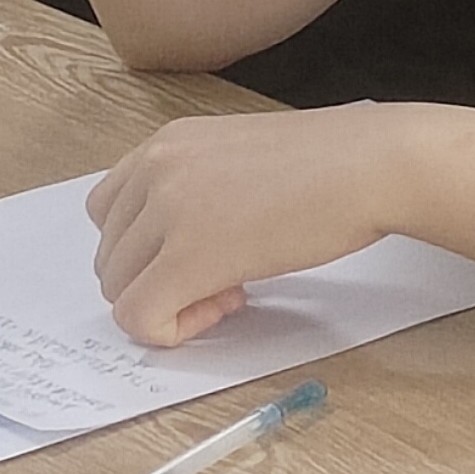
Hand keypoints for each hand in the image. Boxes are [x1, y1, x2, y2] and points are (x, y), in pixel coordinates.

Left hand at [85, 106, 412, 348]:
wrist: (367, 164)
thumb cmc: (324, 164)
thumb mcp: (236, 159)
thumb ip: (193, 191)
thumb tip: (174, 252)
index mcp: (164, 143)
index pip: (108, 212)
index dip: (148, 247)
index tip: (202, 250)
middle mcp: (154, 169)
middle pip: (110, 256)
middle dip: (158, 280)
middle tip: (223, 279)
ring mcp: (167, 211)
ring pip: (119, 290)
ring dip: (169, 304)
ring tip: (231, 288)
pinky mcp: (188, 257)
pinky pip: (139, 317)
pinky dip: (172, 330)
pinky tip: (226, 306)